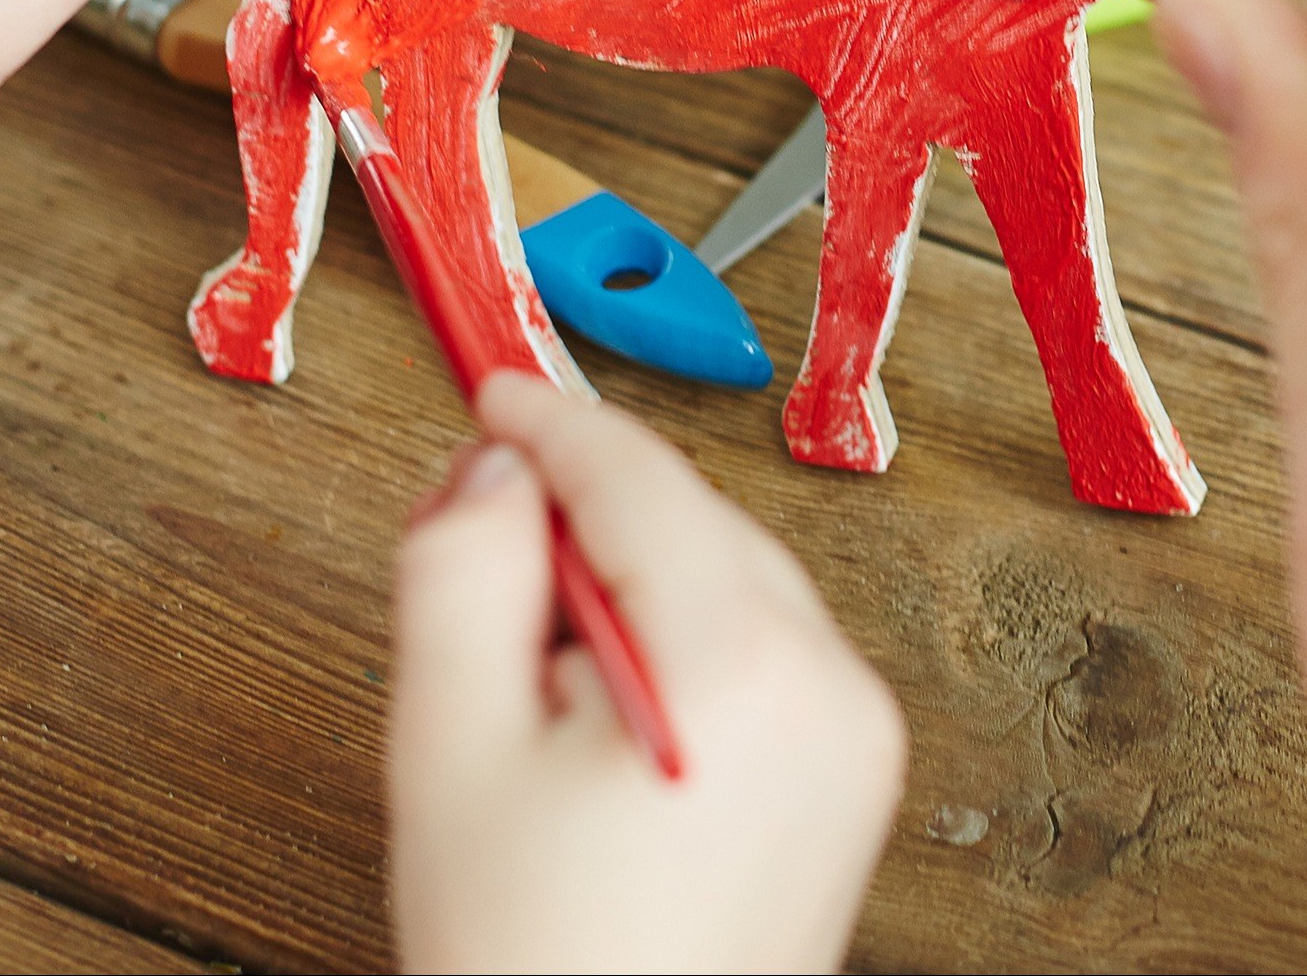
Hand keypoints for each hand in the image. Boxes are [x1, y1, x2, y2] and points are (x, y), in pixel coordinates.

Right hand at [389, 371, 904, 973]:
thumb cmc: (535, 963)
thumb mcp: (449, 750)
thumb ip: (458, 576)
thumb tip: (490, 469)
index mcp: (738, 662)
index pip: (637, 479)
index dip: (549, 423)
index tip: (489, 388)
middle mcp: (828, 684)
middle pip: (691, 525)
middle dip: (583, 526)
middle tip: (477, 580)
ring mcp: (858, 739)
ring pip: (729, 585)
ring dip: (632, 594)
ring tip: (538, 711)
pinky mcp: (856, 783)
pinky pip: (765, 657)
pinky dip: (685, 654)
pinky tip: (606, 742)